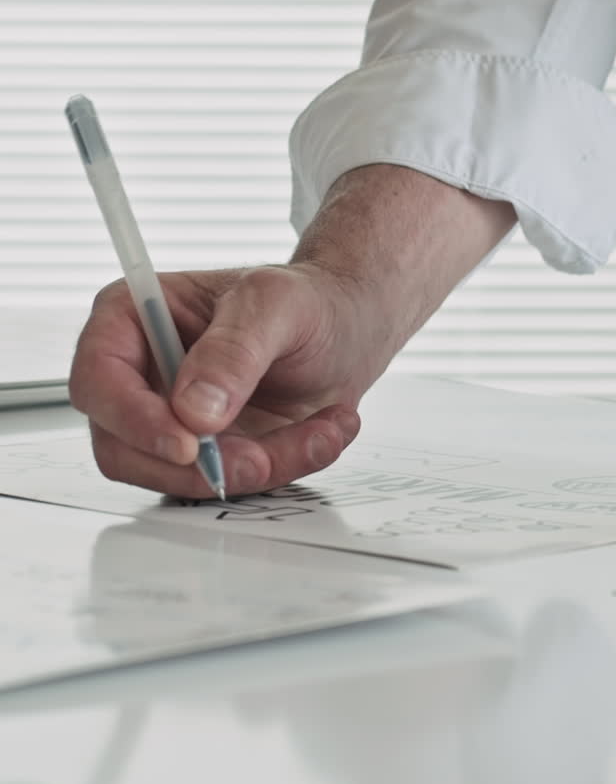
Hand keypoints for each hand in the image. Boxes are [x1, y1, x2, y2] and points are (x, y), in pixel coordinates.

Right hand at [69, 263, 367, 498]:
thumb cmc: (305, 298)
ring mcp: (172, 420)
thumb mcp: (275, 304)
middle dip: (199, 465)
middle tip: (262, 456)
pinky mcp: (209, 454)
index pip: (98, 379)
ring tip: (317, 431)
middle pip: (124, 448)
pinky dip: (281, 470)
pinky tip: (322, 432)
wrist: (348, 326)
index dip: (132, 419)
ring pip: (179, 478)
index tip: (188, 443)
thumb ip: (235, 350)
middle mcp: (142, 374)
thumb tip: (194, 410)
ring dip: (254, 469)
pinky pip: (227, 485)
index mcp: (133, 317)